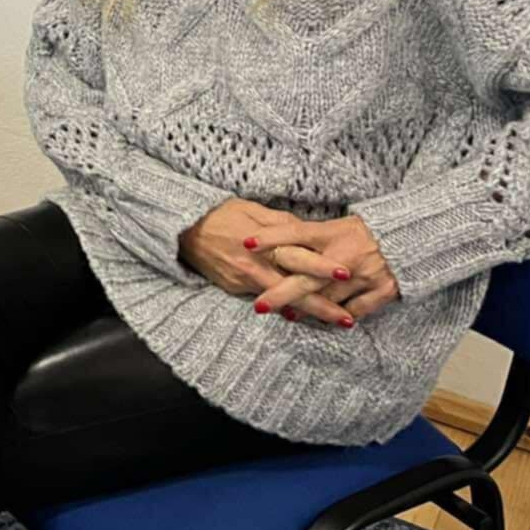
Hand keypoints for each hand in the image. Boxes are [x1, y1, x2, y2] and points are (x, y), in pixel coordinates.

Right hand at [179, 199, 358, 327]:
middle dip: (322, 306)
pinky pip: (262, 298)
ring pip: (280, 301)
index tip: (346, 273)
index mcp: (262, 243)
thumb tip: (307, 232)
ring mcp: (242, 281)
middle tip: (347, 319)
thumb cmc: (219, 213)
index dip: (322, 266)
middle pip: (293, 290)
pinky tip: (299, 313)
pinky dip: (282, 306)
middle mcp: (254, 266)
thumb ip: (282, 223)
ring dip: (306, 312)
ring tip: (331, 321)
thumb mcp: (251, 208)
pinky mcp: (233, 288)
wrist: (182, 228)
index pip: (298, 257)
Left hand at [245, 215, 399, 321]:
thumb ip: (307, 237)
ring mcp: (364, 275)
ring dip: (307, 309)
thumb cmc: (363, 231)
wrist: (409, 235)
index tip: (246, 243)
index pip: (294, 232)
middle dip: (281, 293)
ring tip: (288, 315)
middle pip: (306, 277)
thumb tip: (275, 245)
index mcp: (330, 233)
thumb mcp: (334, 226)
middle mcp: (344, 255)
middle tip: (260, 306)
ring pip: (327, 298)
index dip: (270, 237)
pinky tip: (328, 320)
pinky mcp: (382, 291)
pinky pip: (355, 310)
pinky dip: (340, 315)